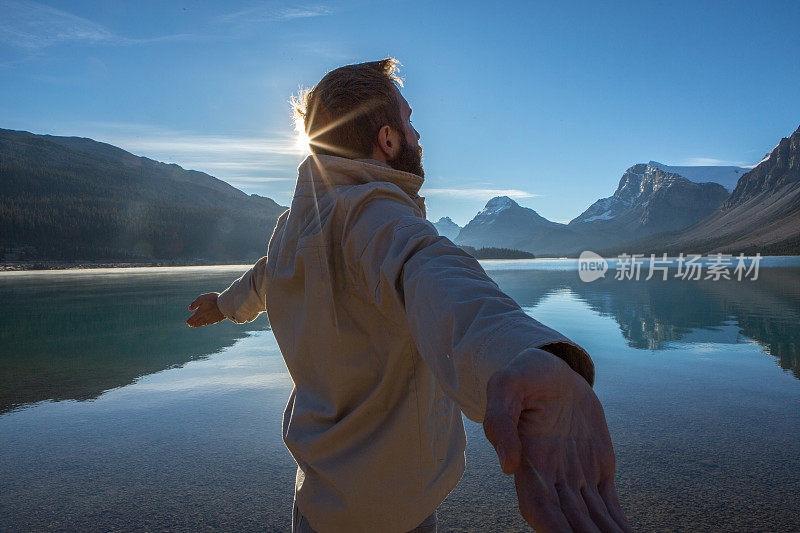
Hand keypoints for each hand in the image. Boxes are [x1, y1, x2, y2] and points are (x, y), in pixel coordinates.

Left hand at [186, 292, 225, 326]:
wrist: (225, 304)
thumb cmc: (213, 300)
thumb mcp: (202, 298)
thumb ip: (195, 303)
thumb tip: (189, 308)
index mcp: (200, 313)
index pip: (193, 318)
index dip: (189, 321)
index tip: (187, 322)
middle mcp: (204, 317)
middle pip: (197, 322)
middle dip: (193, 323)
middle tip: (191, 325)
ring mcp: (211, 319)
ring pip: (203, 323)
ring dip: (199, 324)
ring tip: (196, 326)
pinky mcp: (216, 319)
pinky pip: (209, 323)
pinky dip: (205, 324)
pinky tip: (205, 323)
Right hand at [483, 349, 630, 531]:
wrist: (553, 371)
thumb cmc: (524, 376)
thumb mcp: (506, 385)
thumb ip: (500, 421)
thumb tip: (508, 466)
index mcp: (528, 462)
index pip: (538, 505)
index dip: (550, 527)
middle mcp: (552, 477)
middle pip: (568, 522)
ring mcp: (577, 477)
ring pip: (591, 520)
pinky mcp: (599, 470)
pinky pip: (610, 505)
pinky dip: (619, 526)